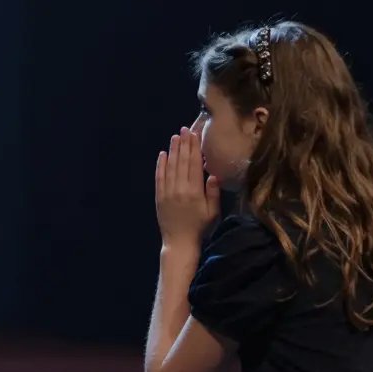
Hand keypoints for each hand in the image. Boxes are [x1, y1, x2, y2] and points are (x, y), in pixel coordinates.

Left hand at [155, 127, 220, 244]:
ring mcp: (167, 192)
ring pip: (170, 167)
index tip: (193, 135)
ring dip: (172, 151)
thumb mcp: (212, 212)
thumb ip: (213, 193)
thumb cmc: (200, 227)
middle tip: (184, 129)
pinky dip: (160, 165)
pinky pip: (159, 177)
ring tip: (175, 137)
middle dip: (183, 144)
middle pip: (181, 162)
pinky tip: (162, 155)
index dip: (193, 148)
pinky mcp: (159, 197)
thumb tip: (212, 174)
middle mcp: (180, 189)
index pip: (193, 164)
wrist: (179, 242)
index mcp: (194, 191)